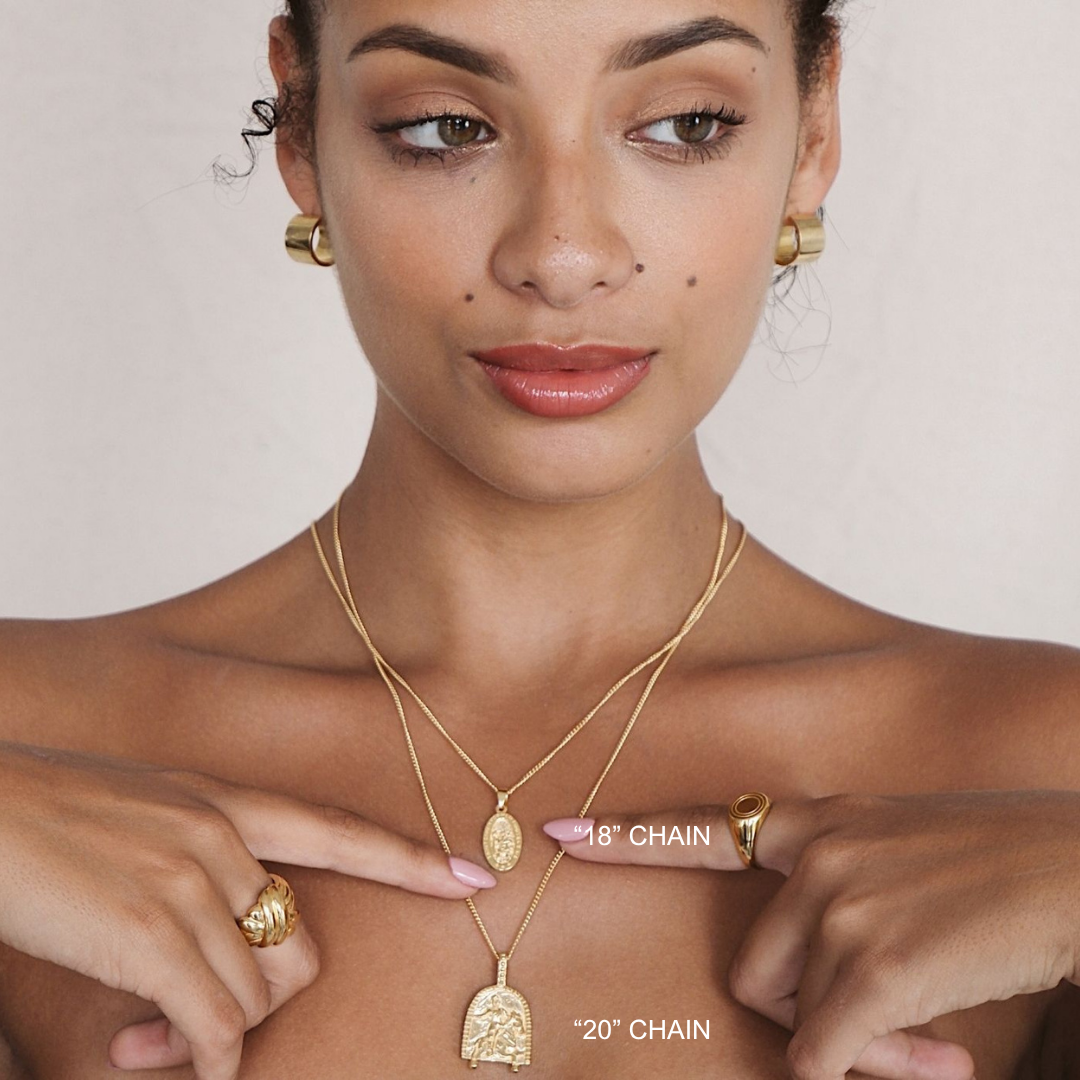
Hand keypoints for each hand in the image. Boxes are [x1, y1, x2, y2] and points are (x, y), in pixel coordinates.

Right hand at [0, 740, 495, 1079]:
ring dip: (215, 1037)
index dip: (410, 860)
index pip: (340, 832)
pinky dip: (206, 1061)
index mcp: (225, 802)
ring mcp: (189, 885)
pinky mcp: (150, 936)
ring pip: (255, 994)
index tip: (472, 876)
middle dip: (266, 1000)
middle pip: (298, 950)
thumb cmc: (52, 812)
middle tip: (206, 1023)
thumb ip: (202, 853)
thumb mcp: (146, 809)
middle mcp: (222, 839)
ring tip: (153, 1036)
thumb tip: (235, 919)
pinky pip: (214, 1025)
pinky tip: (170, 1061)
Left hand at [543, 789, 1079, 1079]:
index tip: (559, 833)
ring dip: (850, 1038)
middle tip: (880, 1005)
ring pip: (791, 1018)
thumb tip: (810, 991)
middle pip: (749, 970)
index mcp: (816, 820)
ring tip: (927, 1016)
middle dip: (801, 1005)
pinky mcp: (870, 966)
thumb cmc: (995, 861)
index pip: (702, 827)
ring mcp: (838, 907)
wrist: (1075, 866)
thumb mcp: (897, 847)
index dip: (626, 837)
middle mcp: (814, 856)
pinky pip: (821, 1056)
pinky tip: (940, 1051)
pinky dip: (867, 1070)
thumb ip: (838, 889)